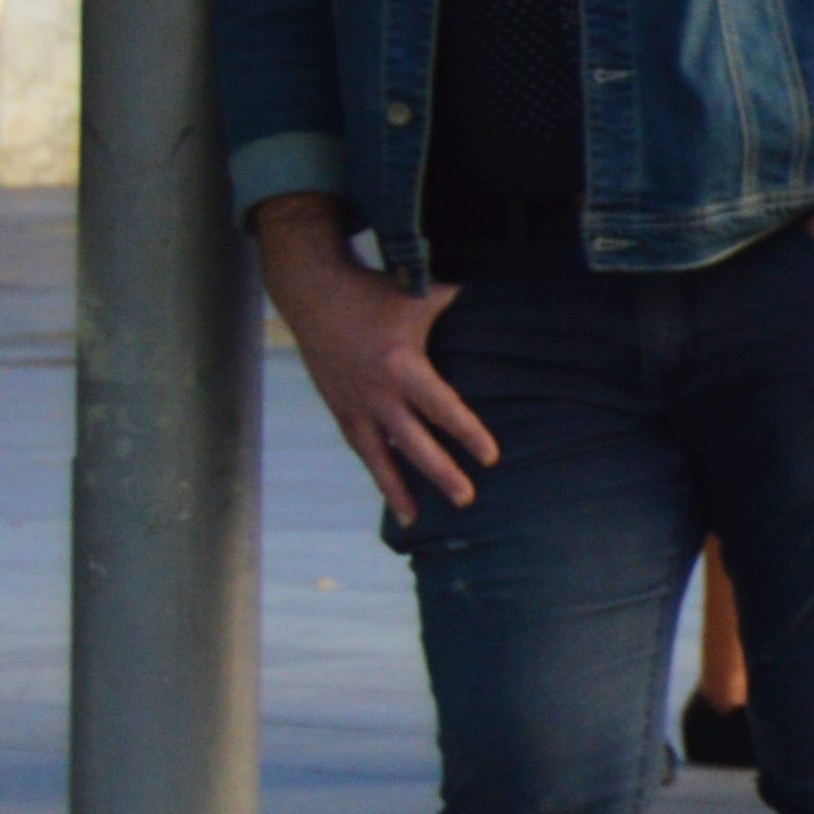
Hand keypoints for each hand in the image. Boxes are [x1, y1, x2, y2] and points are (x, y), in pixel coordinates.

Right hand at [255, 196, 494, 521]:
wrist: (312, 293)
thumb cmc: (374, 293)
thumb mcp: (419, 296)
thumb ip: (457, 302)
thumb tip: (502, 294)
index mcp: (402, 365)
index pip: (442, 407)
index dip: (467, 434)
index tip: (490, 458)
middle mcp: (377, 392)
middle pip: (413, 442)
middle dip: (441, 473)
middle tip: (467, 499)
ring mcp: (354, 403)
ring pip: (378, 455)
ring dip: (397, 488)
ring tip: (415, 520)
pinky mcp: (338, 407)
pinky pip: (360, 447)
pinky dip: (375, 470)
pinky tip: (390, 493)